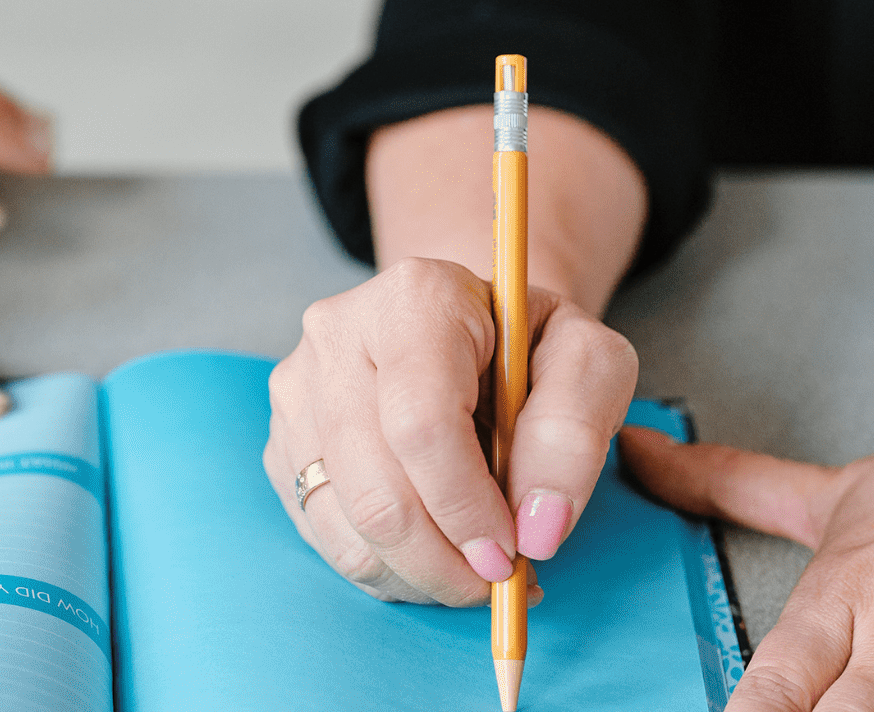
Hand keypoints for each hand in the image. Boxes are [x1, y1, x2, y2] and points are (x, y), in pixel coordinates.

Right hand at [264, 257, 637, 604]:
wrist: (473, 333)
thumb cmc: (531, 349)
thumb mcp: (589, 362)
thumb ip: (576, 430)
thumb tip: (538, 525)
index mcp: (415, 297)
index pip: (421, 425)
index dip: (466, 507)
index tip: (511, 550)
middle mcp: (338, 331)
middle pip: (377, 492)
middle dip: (446, 563)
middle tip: (497, 577)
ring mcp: (299, 385)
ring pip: (346, 527)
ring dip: (418, 575)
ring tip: (469, 562)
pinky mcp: (283, 437)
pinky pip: (324, 536)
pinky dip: (385, 567)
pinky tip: (430, 544)